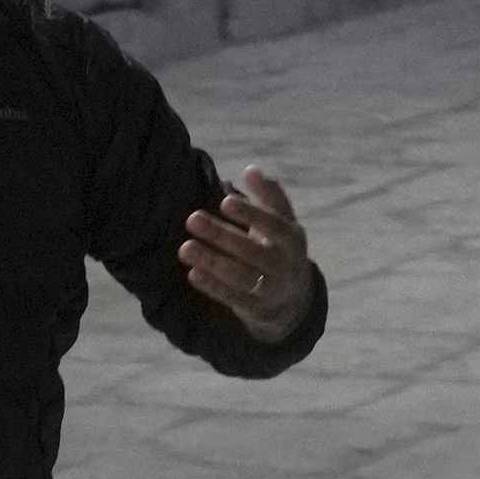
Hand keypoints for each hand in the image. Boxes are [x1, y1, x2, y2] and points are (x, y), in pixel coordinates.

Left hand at [179, 166, 314, 342]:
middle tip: (192, 218)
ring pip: (240, 276)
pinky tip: (192, 273)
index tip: (224, 201)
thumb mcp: (284, 222)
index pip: (273, 226)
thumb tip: (251, 169)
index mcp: (292, 240)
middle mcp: (285, 265)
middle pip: (251, 251)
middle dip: (221, 235)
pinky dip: (213, 287)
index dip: (251, 214)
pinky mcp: (255, 309)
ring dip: (212, 262)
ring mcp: (271, 290)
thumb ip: (270, 196)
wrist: (294, 299)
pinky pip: (232, 298)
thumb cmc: (281, 249)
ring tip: (185, 247)